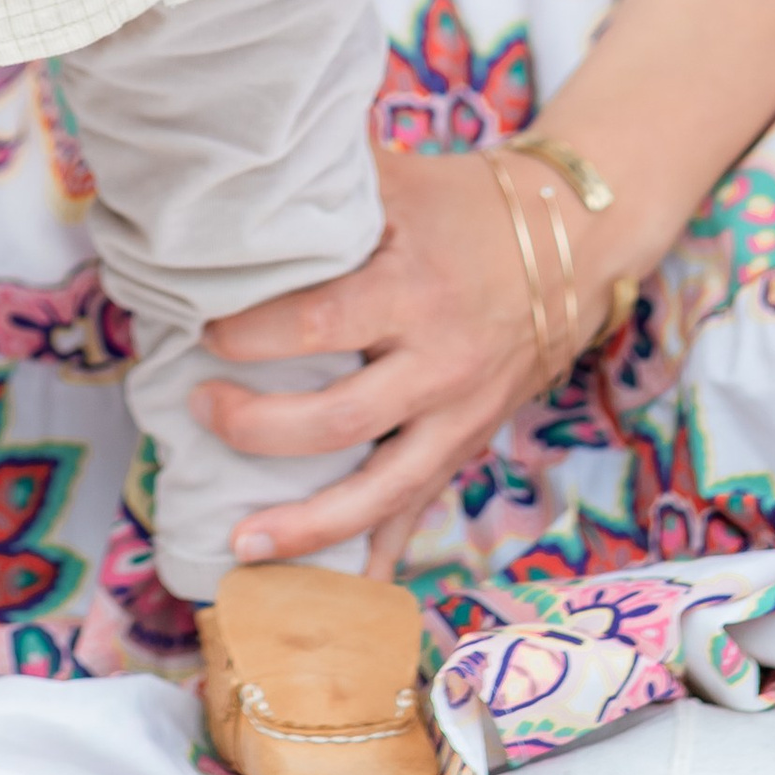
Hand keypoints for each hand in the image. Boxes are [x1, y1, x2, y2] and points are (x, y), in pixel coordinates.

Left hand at [197, 145, 625, 566]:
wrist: (573, 243)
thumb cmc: (465, 205)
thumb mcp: (400, 181)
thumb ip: (327, 186)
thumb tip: (232, 171)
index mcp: (413, 289)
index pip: (319, 324)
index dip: (252, 338)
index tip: (202, 333)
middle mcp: (438, 364)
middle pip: (338, 420)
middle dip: (258, 428)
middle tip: (201, 410)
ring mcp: (458, 418)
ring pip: (379, 492)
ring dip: (306, 527)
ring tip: (239, 543)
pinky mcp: (467, 449)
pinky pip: (419, 516)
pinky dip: (376, 561)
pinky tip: (332, 604)